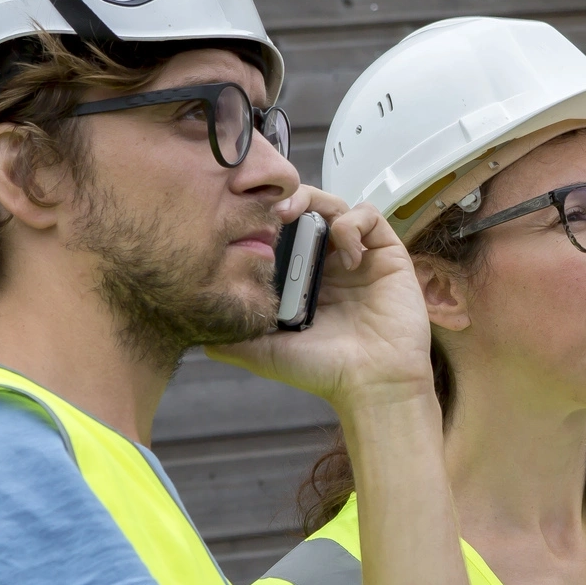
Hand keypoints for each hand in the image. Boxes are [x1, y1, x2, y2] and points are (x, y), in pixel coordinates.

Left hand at [206, 188, 435, 415]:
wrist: (373, 384)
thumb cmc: (326, 371)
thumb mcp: (266, 353)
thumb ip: (232, 341)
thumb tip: (198, 332)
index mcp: (303, 279)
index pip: (283, 233)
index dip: (267, 220)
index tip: (248, 220)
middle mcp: (330, 264)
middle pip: (308, 210)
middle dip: (288, 201)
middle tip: (271, 211)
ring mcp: (359, 258)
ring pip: (336, 205)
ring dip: (316, 203)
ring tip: (298, 217)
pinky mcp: (387, 256)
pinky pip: (370, 217)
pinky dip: (354, 224)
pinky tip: (347, 255)